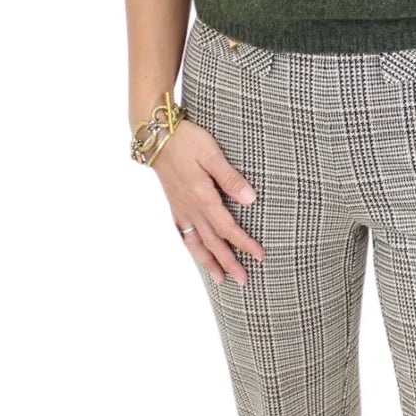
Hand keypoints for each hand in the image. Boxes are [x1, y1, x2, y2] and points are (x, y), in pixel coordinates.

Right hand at [153, 120, 263, 284]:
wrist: (155, 135)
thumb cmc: (186, 139)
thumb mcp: (212, 153)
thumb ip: (230, 178)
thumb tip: (250, 200)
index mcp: (202, 197)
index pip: (228, 228)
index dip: (244, 244)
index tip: (260, 256)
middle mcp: (190, 207)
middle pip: (213, 242)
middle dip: (229, 262)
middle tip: (244, 281)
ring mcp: (180, 207)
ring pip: (195, 242)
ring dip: (208, 261)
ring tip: (220, 278)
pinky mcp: (173, 202)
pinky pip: (182, 232)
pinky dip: (191, 246)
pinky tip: (196, 252)